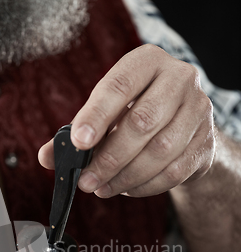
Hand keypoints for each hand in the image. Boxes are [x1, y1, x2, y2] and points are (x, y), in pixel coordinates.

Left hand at [39, 44, 214, 197]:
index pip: (119, 86)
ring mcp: (198, 110)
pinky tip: (126, 189)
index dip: (96, 115)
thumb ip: (76, 133)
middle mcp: (179, 79)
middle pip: (142, 122)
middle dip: (109, 158)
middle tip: (86, 181)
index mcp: (147, 62)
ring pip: (160, 151)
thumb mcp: (107, 114)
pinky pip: (174, 171)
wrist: (185, 127)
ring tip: (102, 188)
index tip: (78, 143)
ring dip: (125, 177)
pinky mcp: (206, 142)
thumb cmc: (137, 114)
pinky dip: (145, 186)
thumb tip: (46, 157)